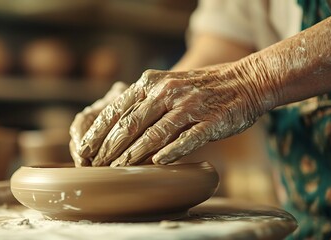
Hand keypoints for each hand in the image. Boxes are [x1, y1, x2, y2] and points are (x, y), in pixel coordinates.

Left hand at [77, 59, 279, 165]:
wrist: (244, 80)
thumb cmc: (200, 87)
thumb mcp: (167, 84)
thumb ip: (144, 102)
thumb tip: (116, 129)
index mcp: (152, 82)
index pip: (117, 109)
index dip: (99, 131)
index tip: (85, 149)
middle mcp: (167, 91)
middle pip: (130, 123)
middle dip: (110, 147)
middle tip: (97, 165)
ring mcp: (190, 105)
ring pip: (154, 134)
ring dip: (134, 154)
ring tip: (119, 169)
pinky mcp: (211, 121)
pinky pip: (187, 139)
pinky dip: (172, 152)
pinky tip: (158, 163)